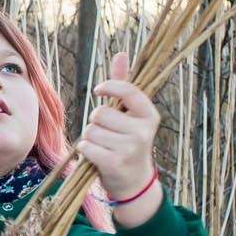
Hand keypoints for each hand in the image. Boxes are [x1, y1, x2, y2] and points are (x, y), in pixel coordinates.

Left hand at [75, 50, 159, 202]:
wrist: (134, 182)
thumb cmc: (128, 142)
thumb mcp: (131, 114)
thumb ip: (123, 85)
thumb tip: (121, 53)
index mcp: (150, 115)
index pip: (127, 90)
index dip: (108, 86)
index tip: (98, 91)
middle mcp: (143, 131)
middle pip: (100, 113)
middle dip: (96, 122)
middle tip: (107, 134)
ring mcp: (130, 148)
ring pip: (91, 130)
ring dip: (90, 138)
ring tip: (104, 146)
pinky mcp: (114, 163)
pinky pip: (86, 146)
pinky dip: (85, 151)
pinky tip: (97, 156)